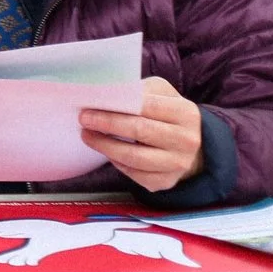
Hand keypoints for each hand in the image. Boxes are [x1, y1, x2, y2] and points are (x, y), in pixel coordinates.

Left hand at [79, 77, 204, 191]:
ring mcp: (178, 164)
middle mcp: (186, 140)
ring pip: (134, 157)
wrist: (188, 144)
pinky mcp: (166, 181)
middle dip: (107, 124)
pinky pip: (135, 175)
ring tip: (88, 136)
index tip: (89, 107)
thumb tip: (105, 92)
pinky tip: (107, 152)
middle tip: (84, 120)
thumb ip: (138, 90)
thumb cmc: (166, 113)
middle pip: (139, 131)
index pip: (147, 106)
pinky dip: (117, 163)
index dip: (116, 107)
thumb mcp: (160, 94)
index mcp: (185, 113)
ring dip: (105, 146)